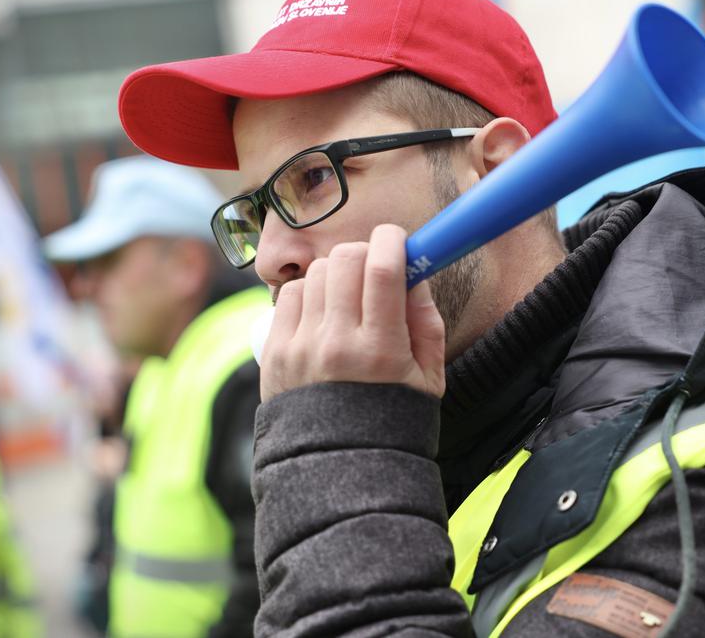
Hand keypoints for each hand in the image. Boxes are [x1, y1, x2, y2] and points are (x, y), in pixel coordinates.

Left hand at [260, 224, 445, 400]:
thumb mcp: (429, 375)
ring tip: (349, 301)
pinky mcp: (275, 352)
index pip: (381, 269)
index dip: (391, 240)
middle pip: (345, 260)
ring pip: (317, 272)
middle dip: (366, 253)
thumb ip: (425, 319)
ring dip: (338, 274)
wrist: (341, 465)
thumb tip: (413, 270)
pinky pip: (290, 294)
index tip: (398, 238)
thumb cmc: (394, 417)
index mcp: (380, 350)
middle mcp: (335, 345)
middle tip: (375, 270)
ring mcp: (300, 347)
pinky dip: (310, 294)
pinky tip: (324, 315)